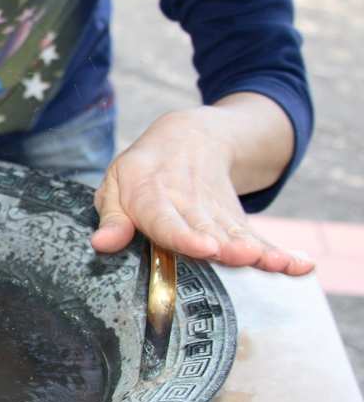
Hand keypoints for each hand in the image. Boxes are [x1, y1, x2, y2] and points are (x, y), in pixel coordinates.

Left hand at [90, 92, 313, 275]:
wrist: (189, 136)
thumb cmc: (143, 169)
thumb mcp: (116, 184)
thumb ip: (112, 217)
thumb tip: (102, 245)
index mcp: (153, 196)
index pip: (166, 218)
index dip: (183, 235)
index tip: (202, 248)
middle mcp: (189, 204)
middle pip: (209, 229)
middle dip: (226, 245)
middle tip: (240, 257)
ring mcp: (216, 212)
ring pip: (237, 234)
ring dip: (257, 250)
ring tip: (276, 264)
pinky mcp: (236, 220)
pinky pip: (258, 237)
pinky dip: (279, 252)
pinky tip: (299, 266)